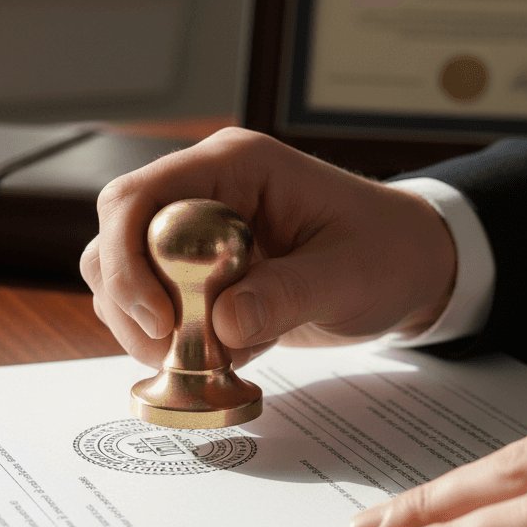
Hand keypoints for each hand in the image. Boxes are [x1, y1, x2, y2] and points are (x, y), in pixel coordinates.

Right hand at [80, 127, 455, 368]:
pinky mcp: (199, 272)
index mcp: (234, 165)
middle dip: (130, 301)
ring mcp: (195, 232)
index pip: (139, 197)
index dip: (126, 258)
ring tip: (194, 361)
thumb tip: (222, 326)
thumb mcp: (349, 274)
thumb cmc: (388, 251)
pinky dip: (166, 341)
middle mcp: (202, 191)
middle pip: (118, 238)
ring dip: (140, 327)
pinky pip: (154, 303)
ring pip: (123, 274)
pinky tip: (214, 357)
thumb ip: (288, 295)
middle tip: (171, 351)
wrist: (409, 265)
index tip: (158, 321)